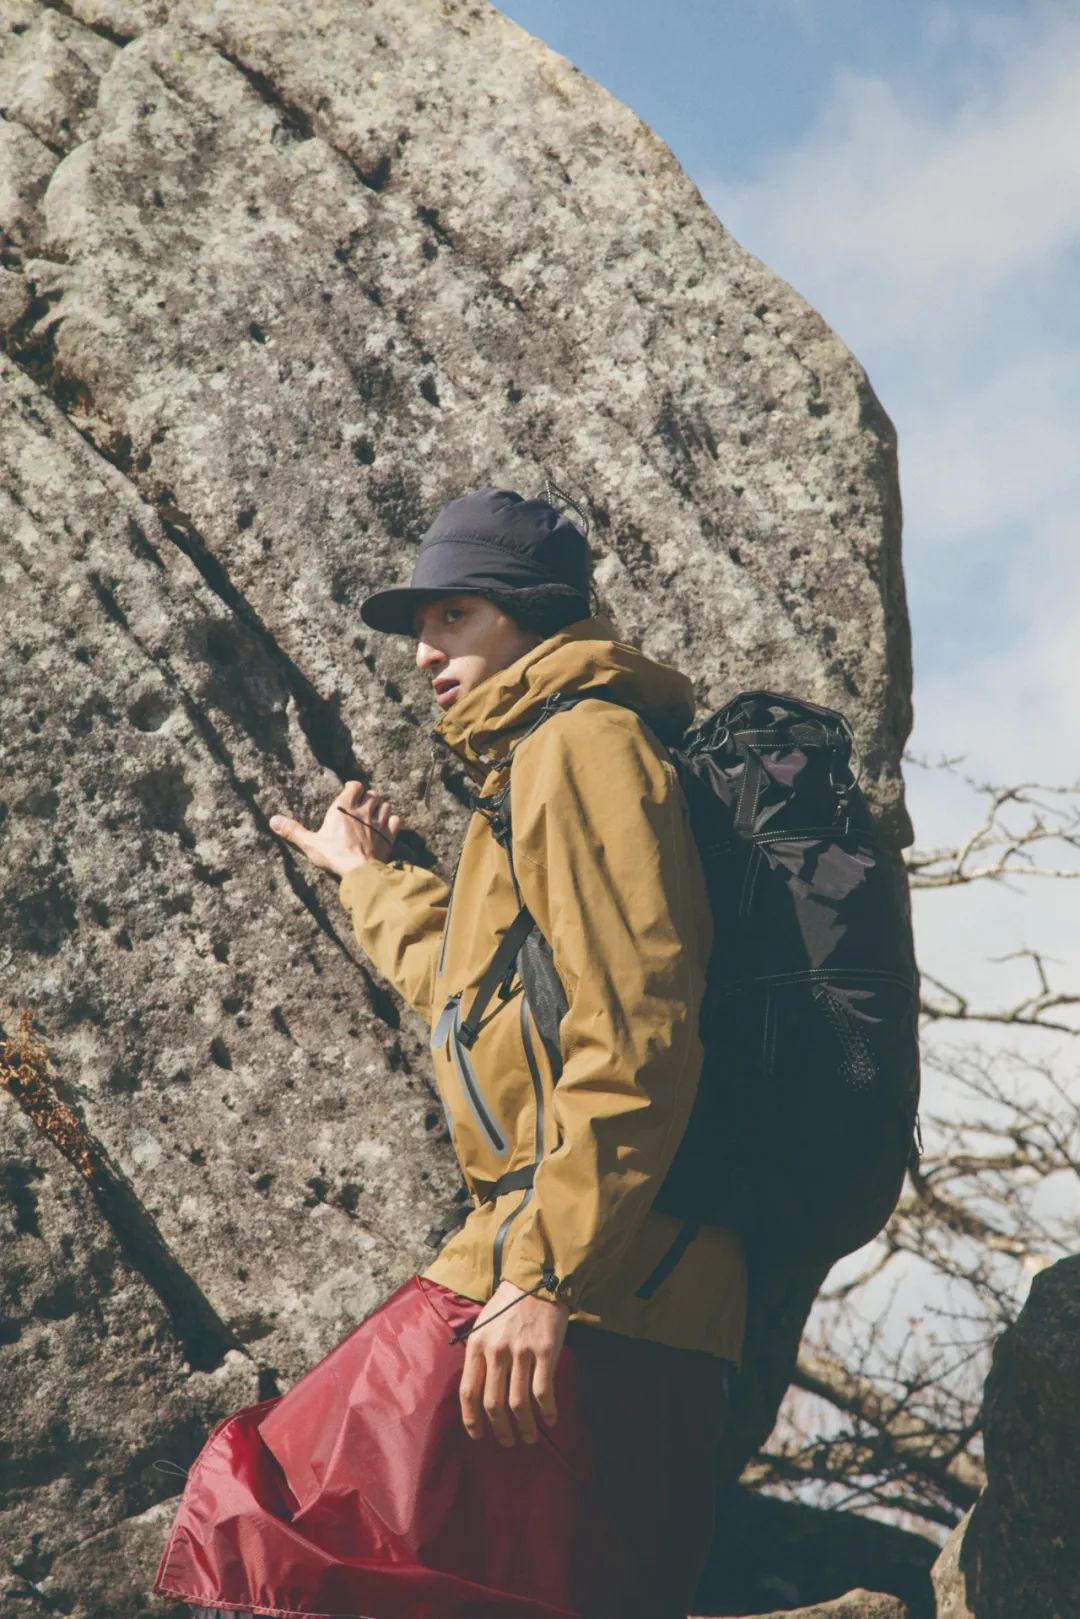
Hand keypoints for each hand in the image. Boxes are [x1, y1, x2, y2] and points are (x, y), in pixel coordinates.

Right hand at [269, 780, 401, 875]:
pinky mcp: (389, 835)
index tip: (350, 792)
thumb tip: (273, 820)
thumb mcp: (310, 843)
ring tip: (374, 814)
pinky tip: (387, 826)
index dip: (354, 788)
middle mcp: (363, 811)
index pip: (355, 786)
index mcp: (344, 808)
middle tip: (362, 805)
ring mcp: (378, 822)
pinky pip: (395, 820)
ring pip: (385, 805)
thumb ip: (293, 831)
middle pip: (372, 794)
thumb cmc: (334, 855)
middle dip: (368, 797)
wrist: (359, 870)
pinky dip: (392, 821)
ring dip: (381, 808)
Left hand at [458, 1280, 569, 1446]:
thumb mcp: (483, 1325)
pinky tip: (550, 1419)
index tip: (478, 1435)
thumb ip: (479, 1354)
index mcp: (477, 1345)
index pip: (468, 1392)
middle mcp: (496, 1351)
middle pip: (493, 1404)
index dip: (472, 1420)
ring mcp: (521, 1352)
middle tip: (507, 1441)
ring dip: (524, 1427)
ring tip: (528, 1437)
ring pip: (518, 1403)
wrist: (537, 1281)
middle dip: (500, 1429)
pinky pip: (543, 1391)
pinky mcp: (545, 1351)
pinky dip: (546, 1411)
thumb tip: (476, 1392)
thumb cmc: (508, 1305)